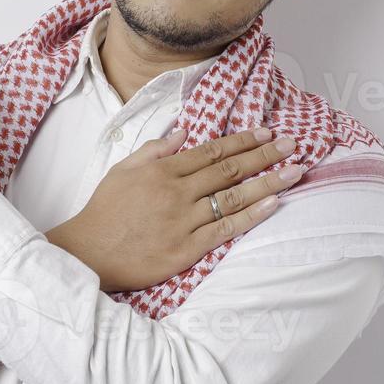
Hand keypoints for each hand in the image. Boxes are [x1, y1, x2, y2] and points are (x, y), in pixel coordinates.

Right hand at [49, 128, 306, 292]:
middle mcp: (177, 192)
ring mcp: (184, 221)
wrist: (88, 252)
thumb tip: (184, 132)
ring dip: (268, 181)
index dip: (242, 140)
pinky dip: (251, 215)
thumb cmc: (104, 211)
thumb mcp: (123, 169)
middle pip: (229, 169)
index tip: (265, 131)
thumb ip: (154, 149)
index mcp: (162, 170)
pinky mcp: (187, 248)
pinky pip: (226, 229)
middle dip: (264, 154)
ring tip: (294, 171)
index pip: (211, 150)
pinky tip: (273, 203)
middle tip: (292, 143)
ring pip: (233, 197)